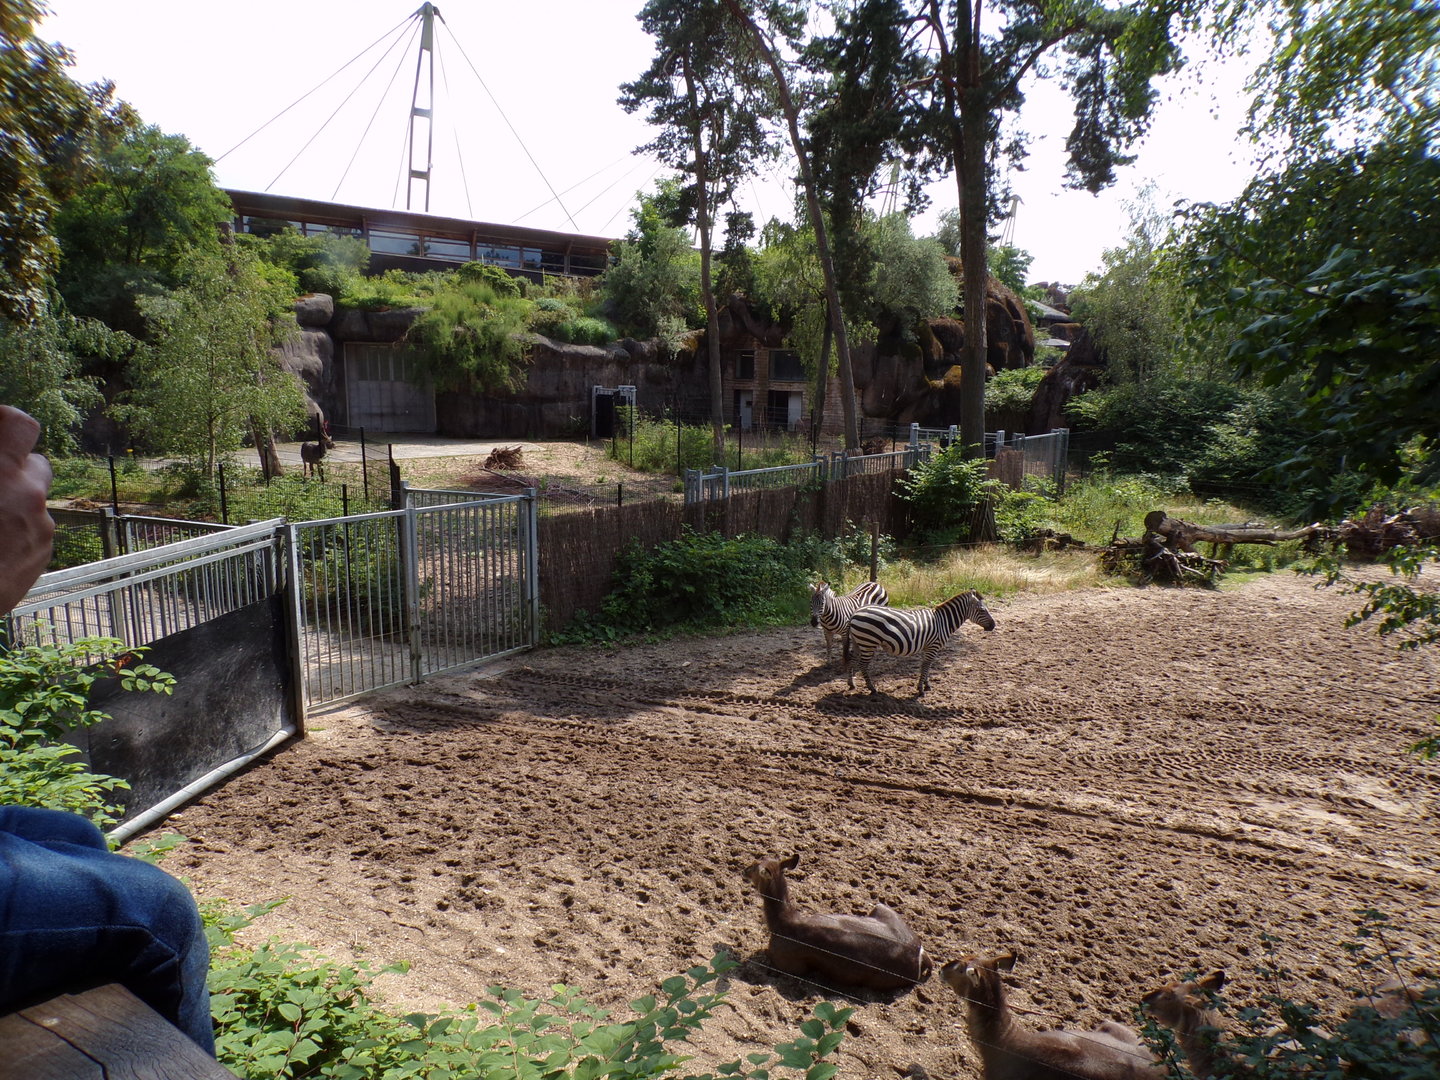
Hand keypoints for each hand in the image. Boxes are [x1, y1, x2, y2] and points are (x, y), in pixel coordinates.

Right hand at [0, 406, 54, 612]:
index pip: (19, 424)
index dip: (4, 423)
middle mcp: (27, 494)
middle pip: (34, 462)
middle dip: (12, 467)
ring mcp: (39, 527)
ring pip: (34, 500)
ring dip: (13, 501)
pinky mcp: (42, 554)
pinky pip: (33, 530)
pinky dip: (14, 531)